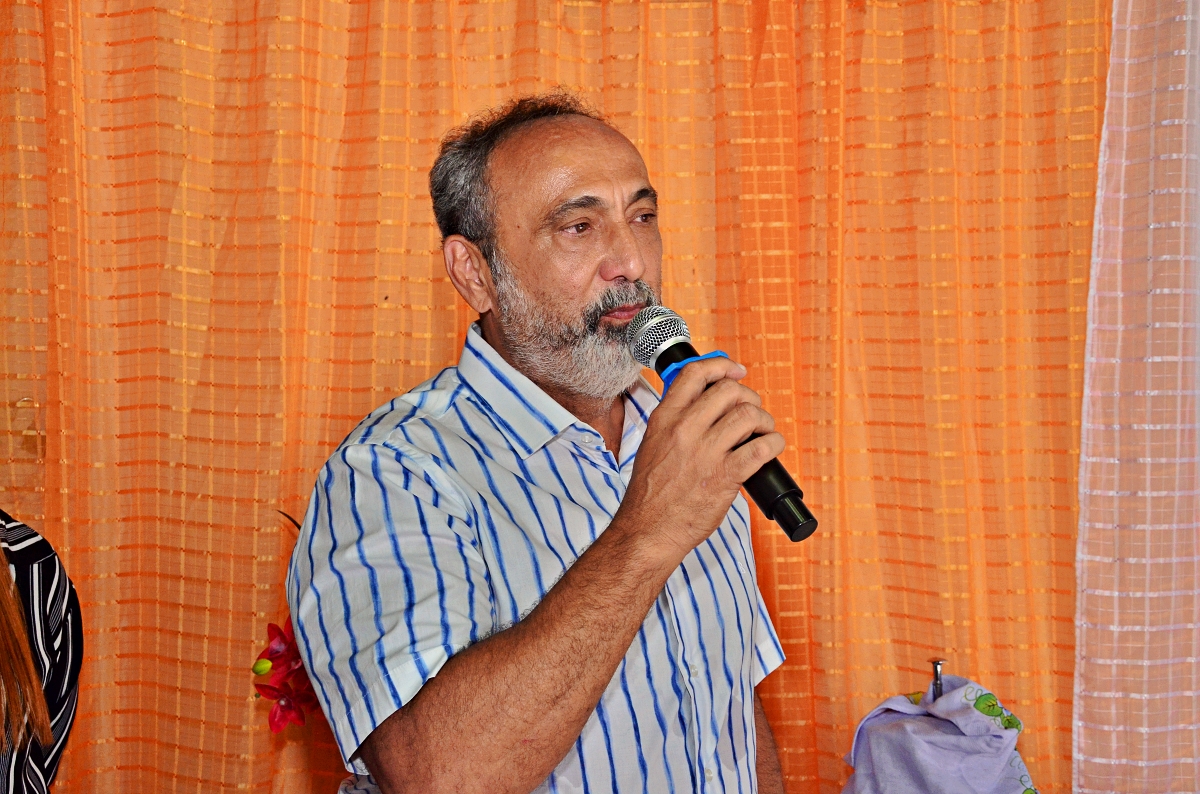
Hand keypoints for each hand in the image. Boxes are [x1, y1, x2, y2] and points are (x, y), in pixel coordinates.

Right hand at [616, 356, 785, 563]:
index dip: (722, 366)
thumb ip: (676, 421)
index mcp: (665, 418)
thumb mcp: (653, 444)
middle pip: (729, 391)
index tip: (736, 371)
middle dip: (748, 397)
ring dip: (764, 421)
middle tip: (752, 411)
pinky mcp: (724, 476)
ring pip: (748, 415)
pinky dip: (774, 443)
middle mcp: (684, 429)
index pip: (695, 373)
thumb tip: (707, 404)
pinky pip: (761, 448)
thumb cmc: (651, 494)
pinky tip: (771, 448)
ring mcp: (705, 452)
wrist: (648, 530)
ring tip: (763, 432)